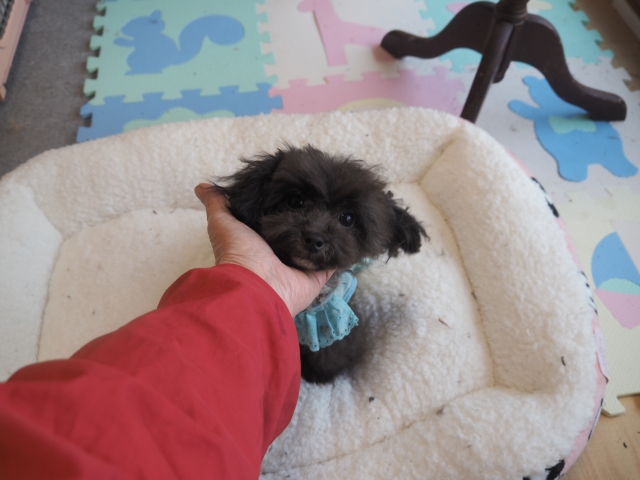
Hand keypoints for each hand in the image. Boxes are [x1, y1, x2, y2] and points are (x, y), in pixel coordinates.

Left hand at [195, 184, 333, 315]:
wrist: (257, 285)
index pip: (275, 220)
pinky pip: (333, 261)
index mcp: (259, 242)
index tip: (295, 187)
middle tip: (323, 195)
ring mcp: (300, 265)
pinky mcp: (317, 275)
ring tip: (339, 207)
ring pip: (317, 245)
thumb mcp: (223, 223)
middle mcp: (280, 254)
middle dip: (309, 217)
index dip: (284, 205)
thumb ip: (218, 204)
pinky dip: (341, 250)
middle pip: (298, 232)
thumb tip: (201, 186)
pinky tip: (349, 230)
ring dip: (326, 231)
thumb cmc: (238, 253)